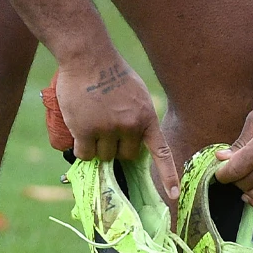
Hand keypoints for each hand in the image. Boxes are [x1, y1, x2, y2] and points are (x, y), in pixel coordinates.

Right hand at [54, 56, 179, 203]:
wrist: (88, 57)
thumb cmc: (112, 71)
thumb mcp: (137, 94)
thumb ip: (138, 117)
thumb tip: (134, 143)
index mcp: (146, 117)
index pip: (161, 152)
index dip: (168, 176)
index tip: (174, 195)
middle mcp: (129, 127)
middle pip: (126, 156)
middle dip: (117, 148)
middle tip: (107, 127)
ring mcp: (107, 130)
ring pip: (104, 156)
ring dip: (97, 147)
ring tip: (91, 122)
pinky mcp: (85, 131)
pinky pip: (84, 154)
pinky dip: (81, 147)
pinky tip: (79, 129)